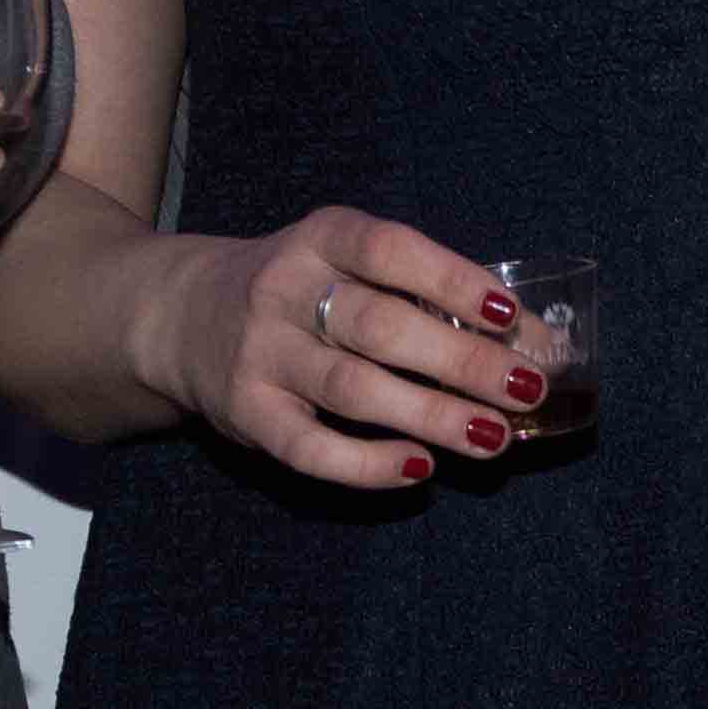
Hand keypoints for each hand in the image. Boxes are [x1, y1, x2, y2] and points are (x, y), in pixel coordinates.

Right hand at [142, 206, 542, 490]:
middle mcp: (285, 290)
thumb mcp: (344, 263)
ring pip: (353, 389)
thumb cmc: (299, 292)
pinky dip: (369, 464)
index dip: (452, 281)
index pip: (391, 251)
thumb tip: (526, 340)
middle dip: (462, 361)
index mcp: (322, 239)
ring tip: (493, 436)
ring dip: (431, 415)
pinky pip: (311, 448)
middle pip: (381, 327)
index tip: (510, 316)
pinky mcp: (247, 413)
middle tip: (526, 388)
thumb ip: (419, 291)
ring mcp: (261, 354)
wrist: (181, 316)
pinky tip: (421, 469)